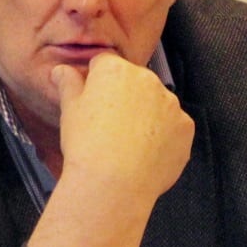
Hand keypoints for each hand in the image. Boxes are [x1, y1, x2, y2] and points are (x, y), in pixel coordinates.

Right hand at [52, 53, 193, 202]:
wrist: (113, 183)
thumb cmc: (88, 146)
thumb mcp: (69, 110)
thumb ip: (68, 84)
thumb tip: (61, 71)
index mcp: (115, 70)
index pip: (105, 63)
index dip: (96, 82)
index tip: (92, 101)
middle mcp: (147, 79)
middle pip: (133, 82)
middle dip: (124, 98)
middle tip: (108, 126)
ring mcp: (170, 103)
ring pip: (155, 104)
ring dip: (145, 116)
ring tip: (127, 144)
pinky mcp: (185, 127)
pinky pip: (173, 126)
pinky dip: (163, 136)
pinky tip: (144, 153)